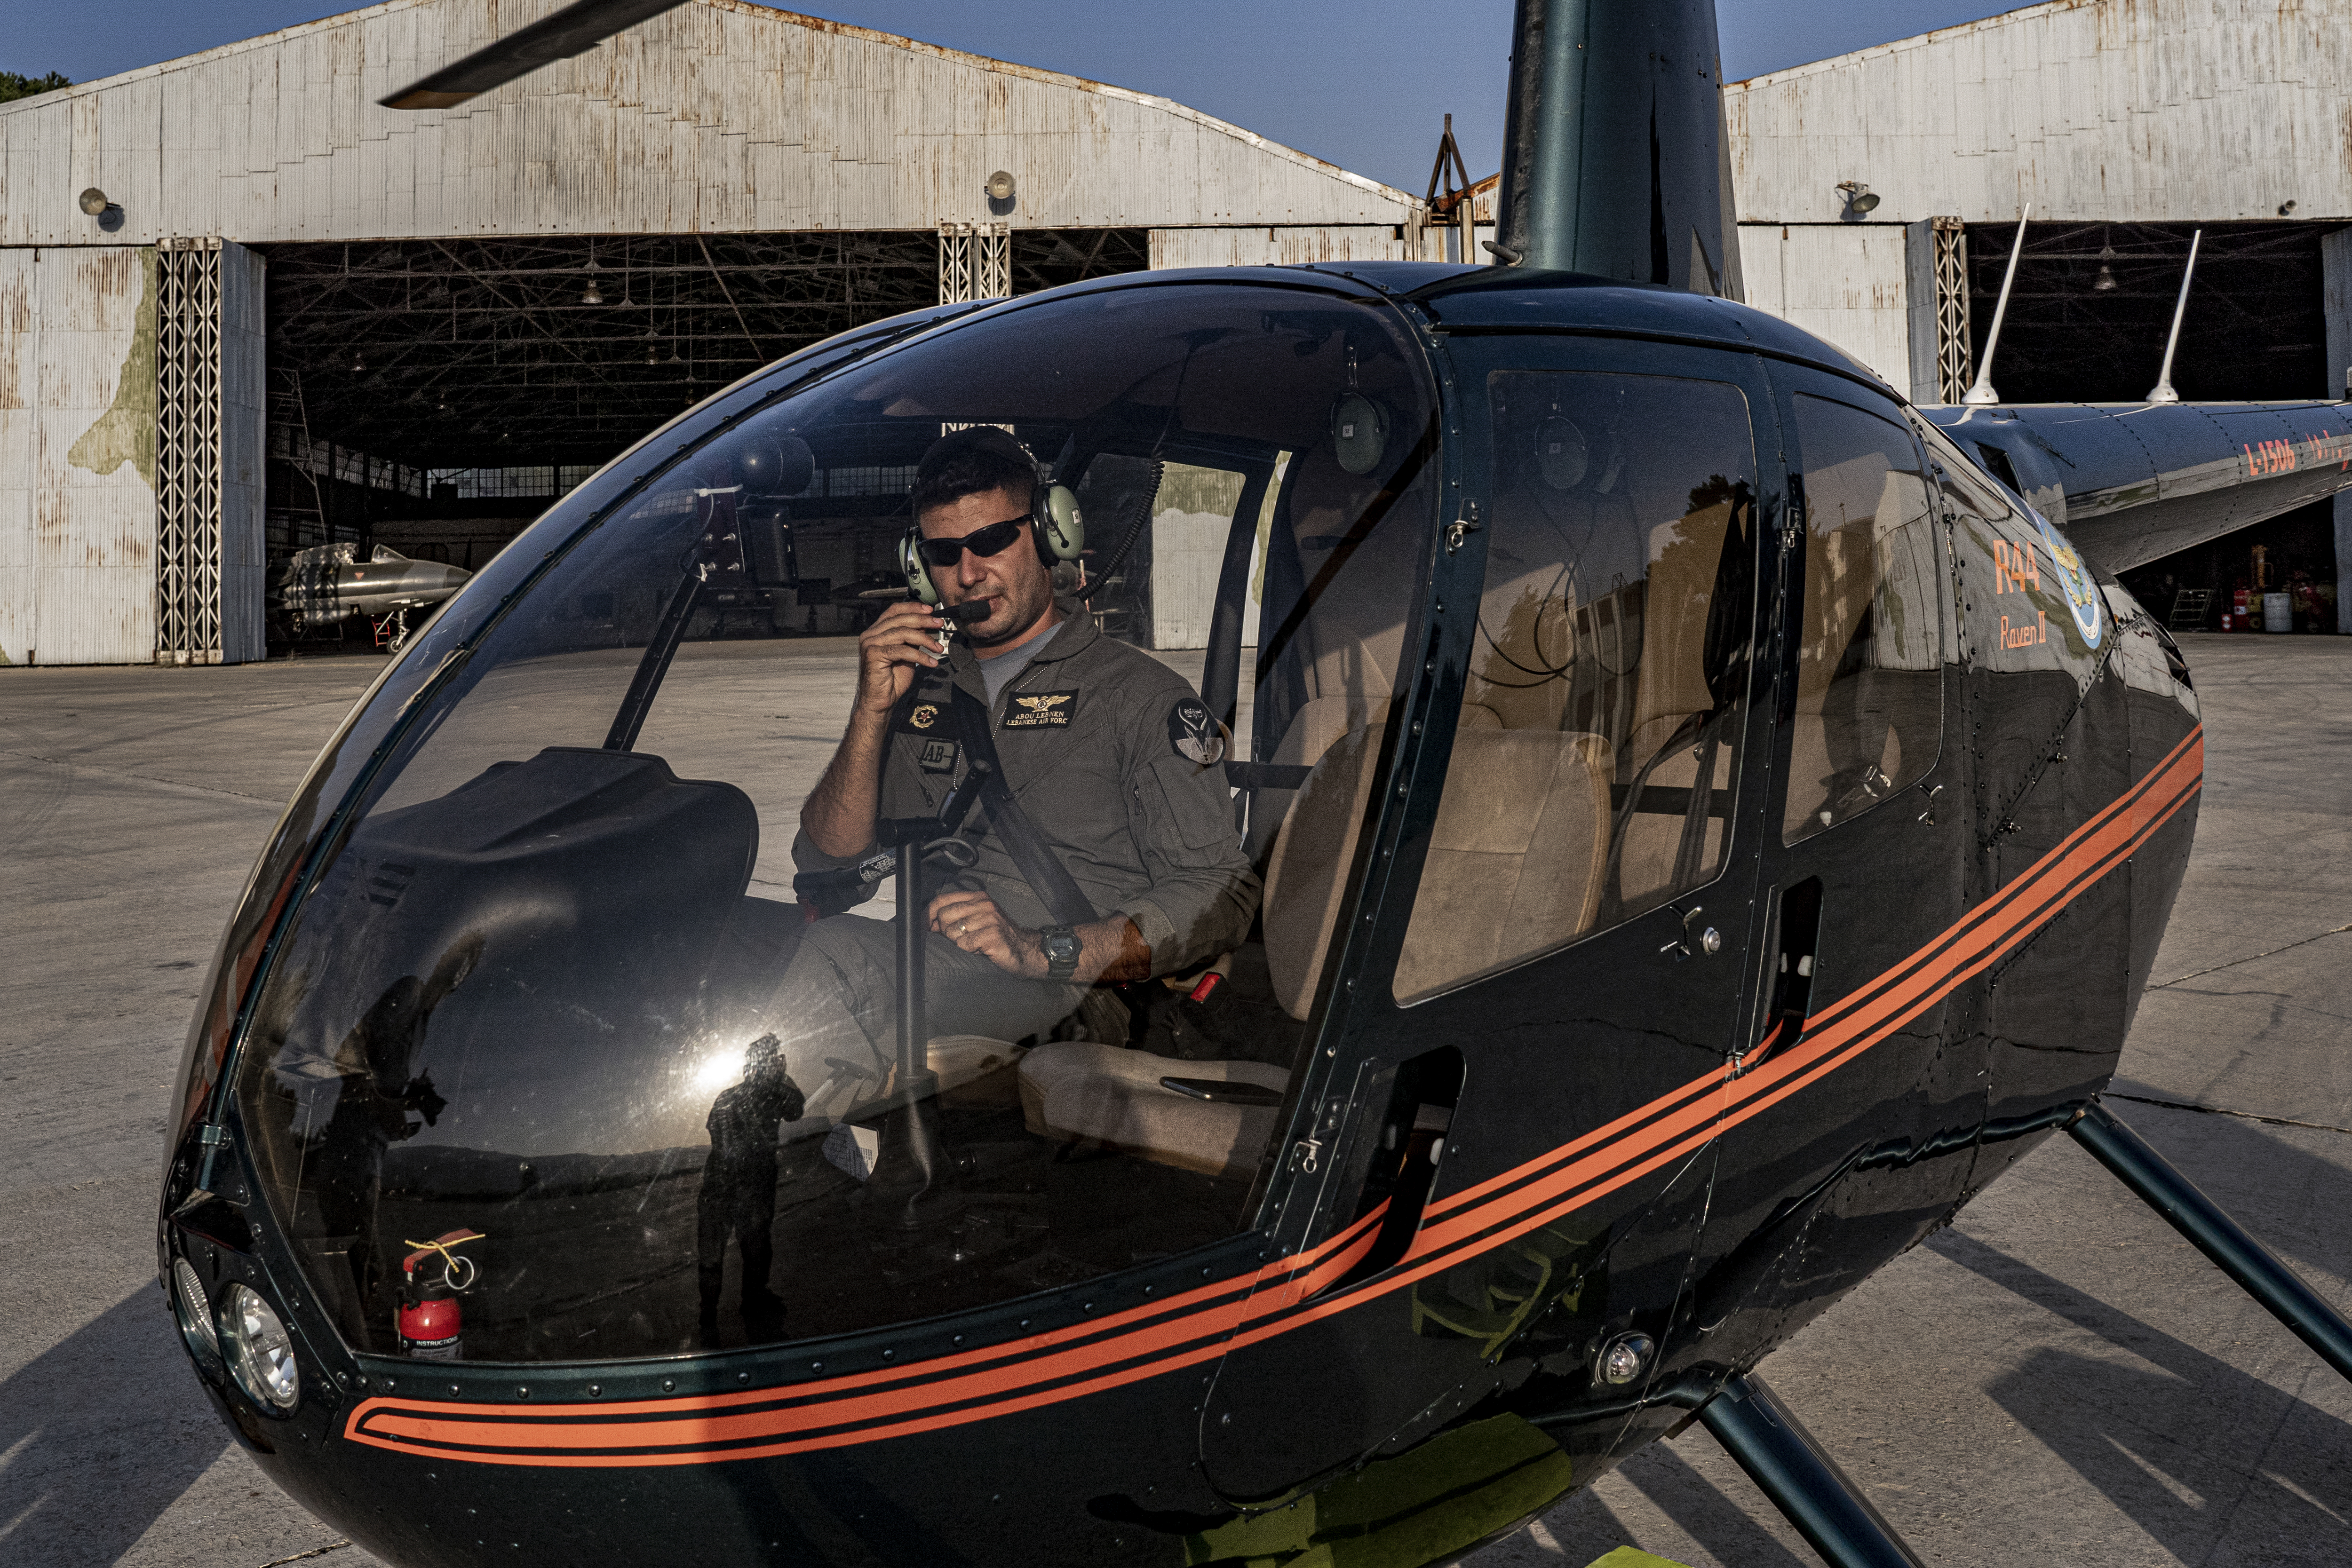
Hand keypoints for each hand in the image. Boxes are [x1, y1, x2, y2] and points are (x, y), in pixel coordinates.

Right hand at [855, 600, 948, 716]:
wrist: (881, 700)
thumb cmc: (892, 679)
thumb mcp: (907, 653)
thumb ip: (912, 638)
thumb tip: (926, 624)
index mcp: (877, 631)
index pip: (894, 610)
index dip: (913, 607)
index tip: (931, 610)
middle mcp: (870, 634)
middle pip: (900, 619)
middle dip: (923, 620)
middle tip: (940, 625)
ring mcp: (870, 643)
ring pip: (902, 633)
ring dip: (925, 639)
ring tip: (938, 648)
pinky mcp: (873, 655)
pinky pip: (902, 650)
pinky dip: (920, 656)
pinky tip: (931, 662)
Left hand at [928, 889, 1043, 977]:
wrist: (1025, 949)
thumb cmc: (997, 936)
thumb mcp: (977, 920)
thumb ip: (954, 917)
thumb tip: (926, 922)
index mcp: (977, 897)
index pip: (942, 899)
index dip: (928, 914)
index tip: (923, 926)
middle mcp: (983, 904)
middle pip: (944, 915)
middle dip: (945, 931)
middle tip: (961, 938)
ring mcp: (989, 918)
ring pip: (952, 932)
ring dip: (959, 942)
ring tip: (974, 943)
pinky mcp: (992, 935)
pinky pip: (964, 944)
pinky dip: (969, 950)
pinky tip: (981, 949)